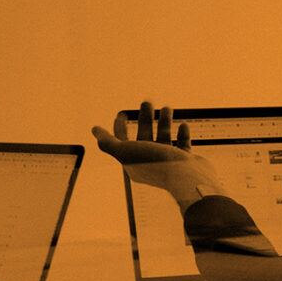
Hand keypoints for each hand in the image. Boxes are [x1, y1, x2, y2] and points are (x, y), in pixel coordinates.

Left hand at [92, 102, 225, 210]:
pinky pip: (183, 145)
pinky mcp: (186, 161)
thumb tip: (95, 130)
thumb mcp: (125, 152)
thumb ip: (108, 142)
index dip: (119, 127)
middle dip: (144, 119)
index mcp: (134, 162)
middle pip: (144, 136)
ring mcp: (169, 162)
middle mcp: (150, 162)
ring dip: (164, 122)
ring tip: (167, 108)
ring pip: (164, 138)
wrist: (187, 178)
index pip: (122, 142)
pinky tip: (183, 125)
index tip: (121, 113)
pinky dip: (182, 134)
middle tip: (147, 102)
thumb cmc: (156, 164)